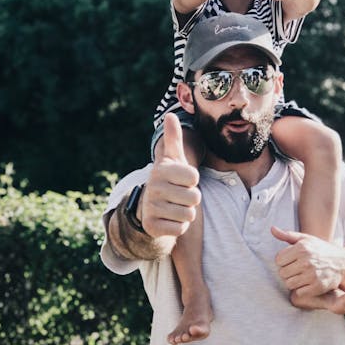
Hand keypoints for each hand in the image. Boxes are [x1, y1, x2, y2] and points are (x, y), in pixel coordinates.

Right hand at [142, 114, 200, 237]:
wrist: (150, 207)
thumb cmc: (169, 180)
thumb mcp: (172, 159)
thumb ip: (174, 139)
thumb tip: (171, 115)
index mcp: (160, 170)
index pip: (194, 177)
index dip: (193, 181)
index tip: (182, 180)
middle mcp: (153, 188)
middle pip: (195, 197)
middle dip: (191, 199)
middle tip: (179, 196)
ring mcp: (151, 208)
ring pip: (189, 214)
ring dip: (186, 213)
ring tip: (175, 207)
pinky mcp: (152, 226)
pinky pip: (181, 229)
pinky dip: (179, 226)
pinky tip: (169, 219)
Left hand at [271, 225, 344, 306]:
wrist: (343, 263)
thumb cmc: (321, 250)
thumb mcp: (306, 239)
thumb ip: (288, 235)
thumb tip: (272, 229)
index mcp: (302, 248)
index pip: (278, 260)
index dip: (283, 261)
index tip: (292, 261)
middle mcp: (306, 261)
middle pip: (282, 273)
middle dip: (287, 272)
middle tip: (297, 270)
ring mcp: (312, 275)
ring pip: (288, 283)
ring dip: (293, 281)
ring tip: (301, 276)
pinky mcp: (317, 286)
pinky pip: (299, 292)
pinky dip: (302, 289)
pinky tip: (308, 283)